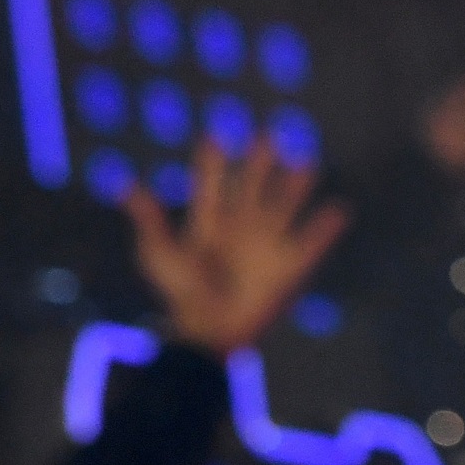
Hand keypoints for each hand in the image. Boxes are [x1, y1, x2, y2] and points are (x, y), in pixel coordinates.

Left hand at [126, 138, 349, 354]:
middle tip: (268, 134)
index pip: (213, 186)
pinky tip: (340, 210)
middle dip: (259, 162)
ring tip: (306, 161)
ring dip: (294, 186)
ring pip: (284, 207)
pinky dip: (326, 228)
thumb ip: (149, 218)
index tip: (215, 136)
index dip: (213, 163)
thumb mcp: (158, 253)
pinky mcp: (288, 267)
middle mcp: (240, 231)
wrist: (210, 330)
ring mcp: (265, 247)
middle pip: (252, 188)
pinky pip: (312, 243)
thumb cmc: (181, 295)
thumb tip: (125, 185)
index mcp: (209, 225)